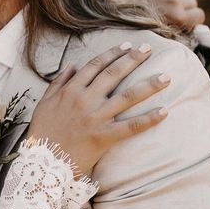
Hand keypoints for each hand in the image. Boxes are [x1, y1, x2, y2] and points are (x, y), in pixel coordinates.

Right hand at [28, 42, 169, 174]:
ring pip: (128, 96)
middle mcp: (85, 100)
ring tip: (166, 77)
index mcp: (70, 90)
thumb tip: (73, 66)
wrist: (43, 162)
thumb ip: (58, 83)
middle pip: (113, 74)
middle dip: (132, 59)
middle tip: (148, 50)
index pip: (95, 66)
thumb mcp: (44, 103)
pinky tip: (164, 112)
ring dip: (149, 85)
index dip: (112, 54)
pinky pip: (131, 126)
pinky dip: (149, 119)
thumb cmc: (43, 132)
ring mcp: (96, 118)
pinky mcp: (104, 136)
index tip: (127, 46)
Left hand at [121, 0, 204, 29]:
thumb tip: (194, 28)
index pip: (200, 15)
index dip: (192, 16)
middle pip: (192, 2)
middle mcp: (174, 2)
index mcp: (176, 18)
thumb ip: (176, 28)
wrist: (110, 6)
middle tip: (168, 7)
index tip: (184, 16)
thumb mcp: (157, 30)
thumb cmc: (133, 22)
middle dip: (183, 5)